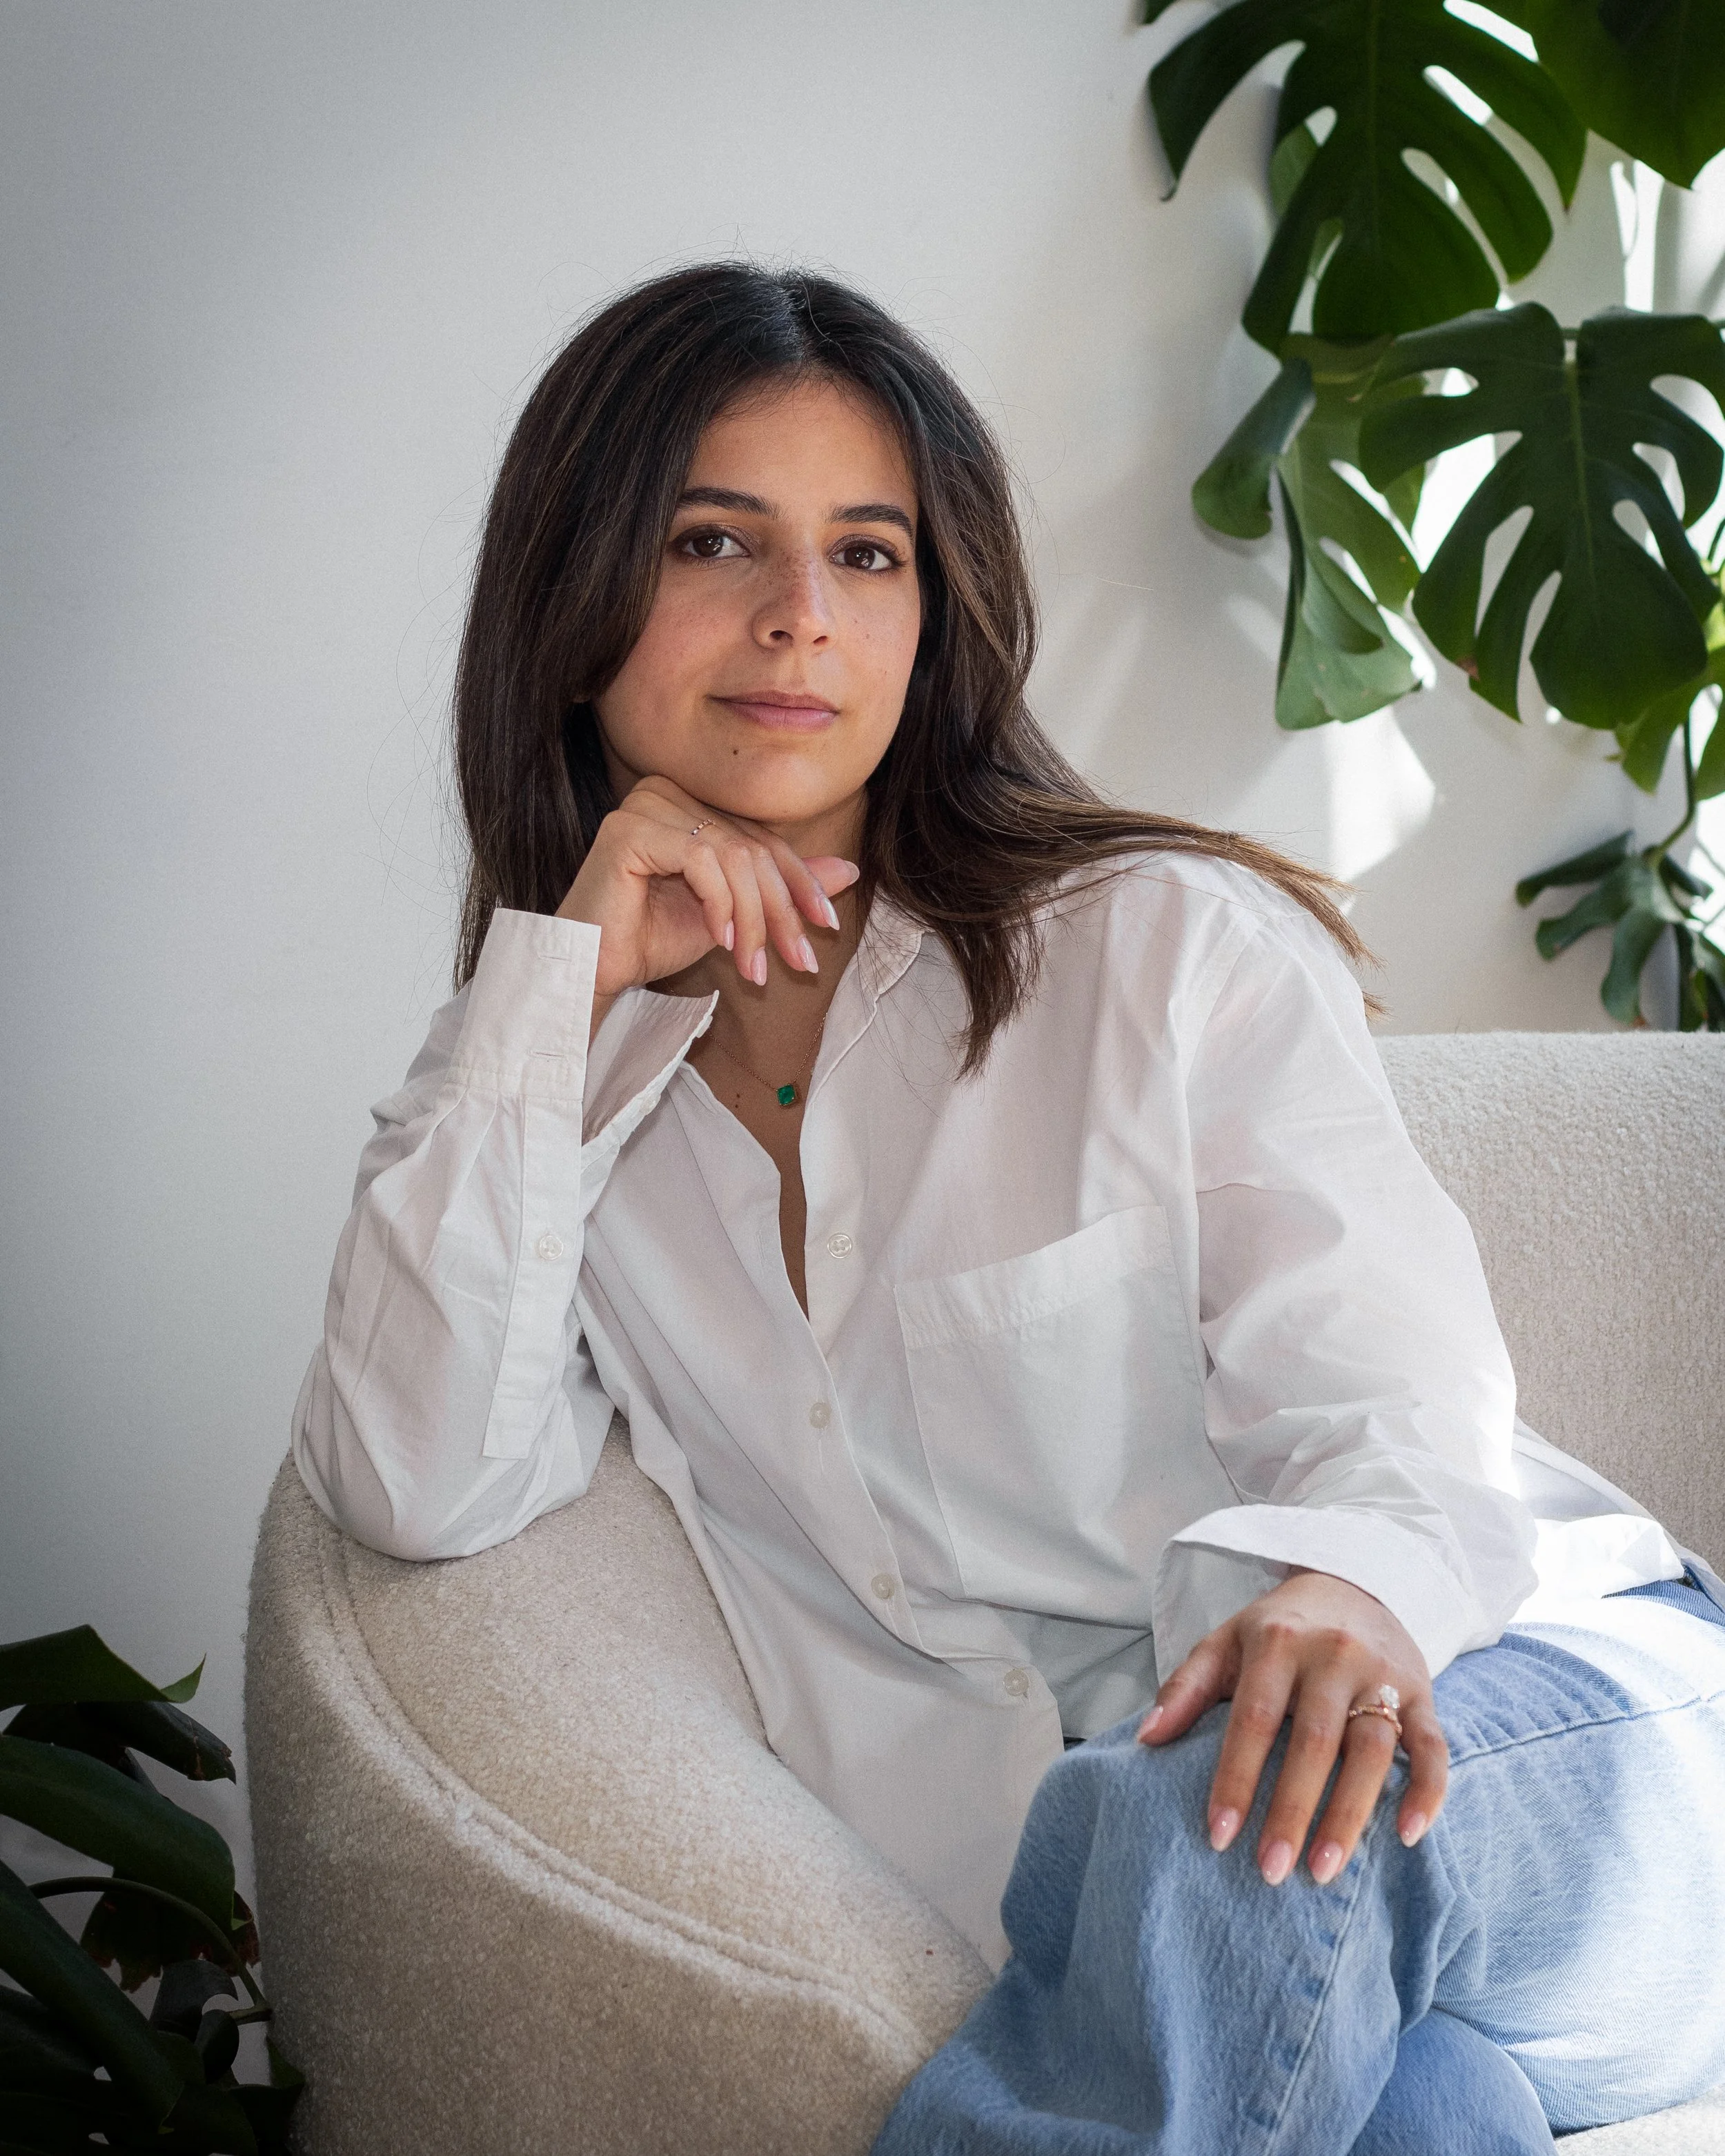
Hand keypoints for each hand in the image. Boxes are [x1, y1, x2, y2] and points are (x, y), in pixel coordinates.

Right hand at [556, 775, 859, 1007]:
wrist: (597, 970)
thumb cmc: (653, 939)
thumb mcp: (733, 915)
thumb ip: (782, 889)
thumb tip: (849, 870)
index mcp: (690, 802)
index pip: (762, 839)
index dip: (801, 884)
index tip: (826, 927)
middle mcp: (666, 791)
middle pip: (752, 849)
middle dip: (781, 912)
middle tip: (799, 961)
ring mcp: (644, 804)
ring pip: (733, 856)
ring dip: (753, 920)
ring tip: (753, 967)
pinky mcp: (627, 828)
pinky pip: (701, 859)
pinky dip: (721, 905)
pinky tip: (720, 943)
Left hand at [1137, 1570, 1446, 1885]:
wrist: (1352, 1584)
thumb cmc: (1277, 1630)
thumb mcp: (1224, 1642)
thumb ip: (1186, 1688)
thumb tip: (1146, 1739)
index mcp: (1278, 1643)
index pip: (1253, 1719)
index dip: (1235, 1779)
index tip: (1218, 1837)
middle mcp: (1334, 1655)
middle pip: (1315, 1742)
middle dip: (1292, 1811)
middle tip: (1270, 1873)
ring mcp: (1383, 1675)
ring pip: (1373, 1751)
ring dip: (1350, 1815)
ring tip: (1324, 1872)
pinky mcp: (1423, 1692)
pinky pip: (1434, 1746)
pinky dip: (1428, 1792)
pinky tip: (1408, 1836)